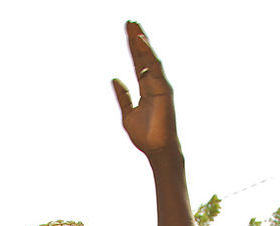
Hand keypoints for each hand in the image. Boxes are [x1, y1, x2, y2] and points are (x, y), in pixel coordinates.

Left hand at [112, 22, 177, 159]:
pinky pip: (155, 68)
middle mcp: (154, 84)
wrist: (157, 151)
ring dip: (142, 42)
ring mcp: (160, 85)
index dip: (133, 47)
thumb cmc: (145, 136)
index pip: (138, 62)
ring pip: (150, 58)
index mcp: (146, 88)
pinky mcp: (164, 90)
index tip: (128, 31)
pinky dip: (148, 54)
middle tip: (130, 21)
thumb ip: (123, 96)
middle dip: (137, 39)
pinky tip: (140, 42)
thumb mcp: (127, 114)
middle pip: (144, 57)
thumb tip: (114, 78)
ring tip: (133, 26)